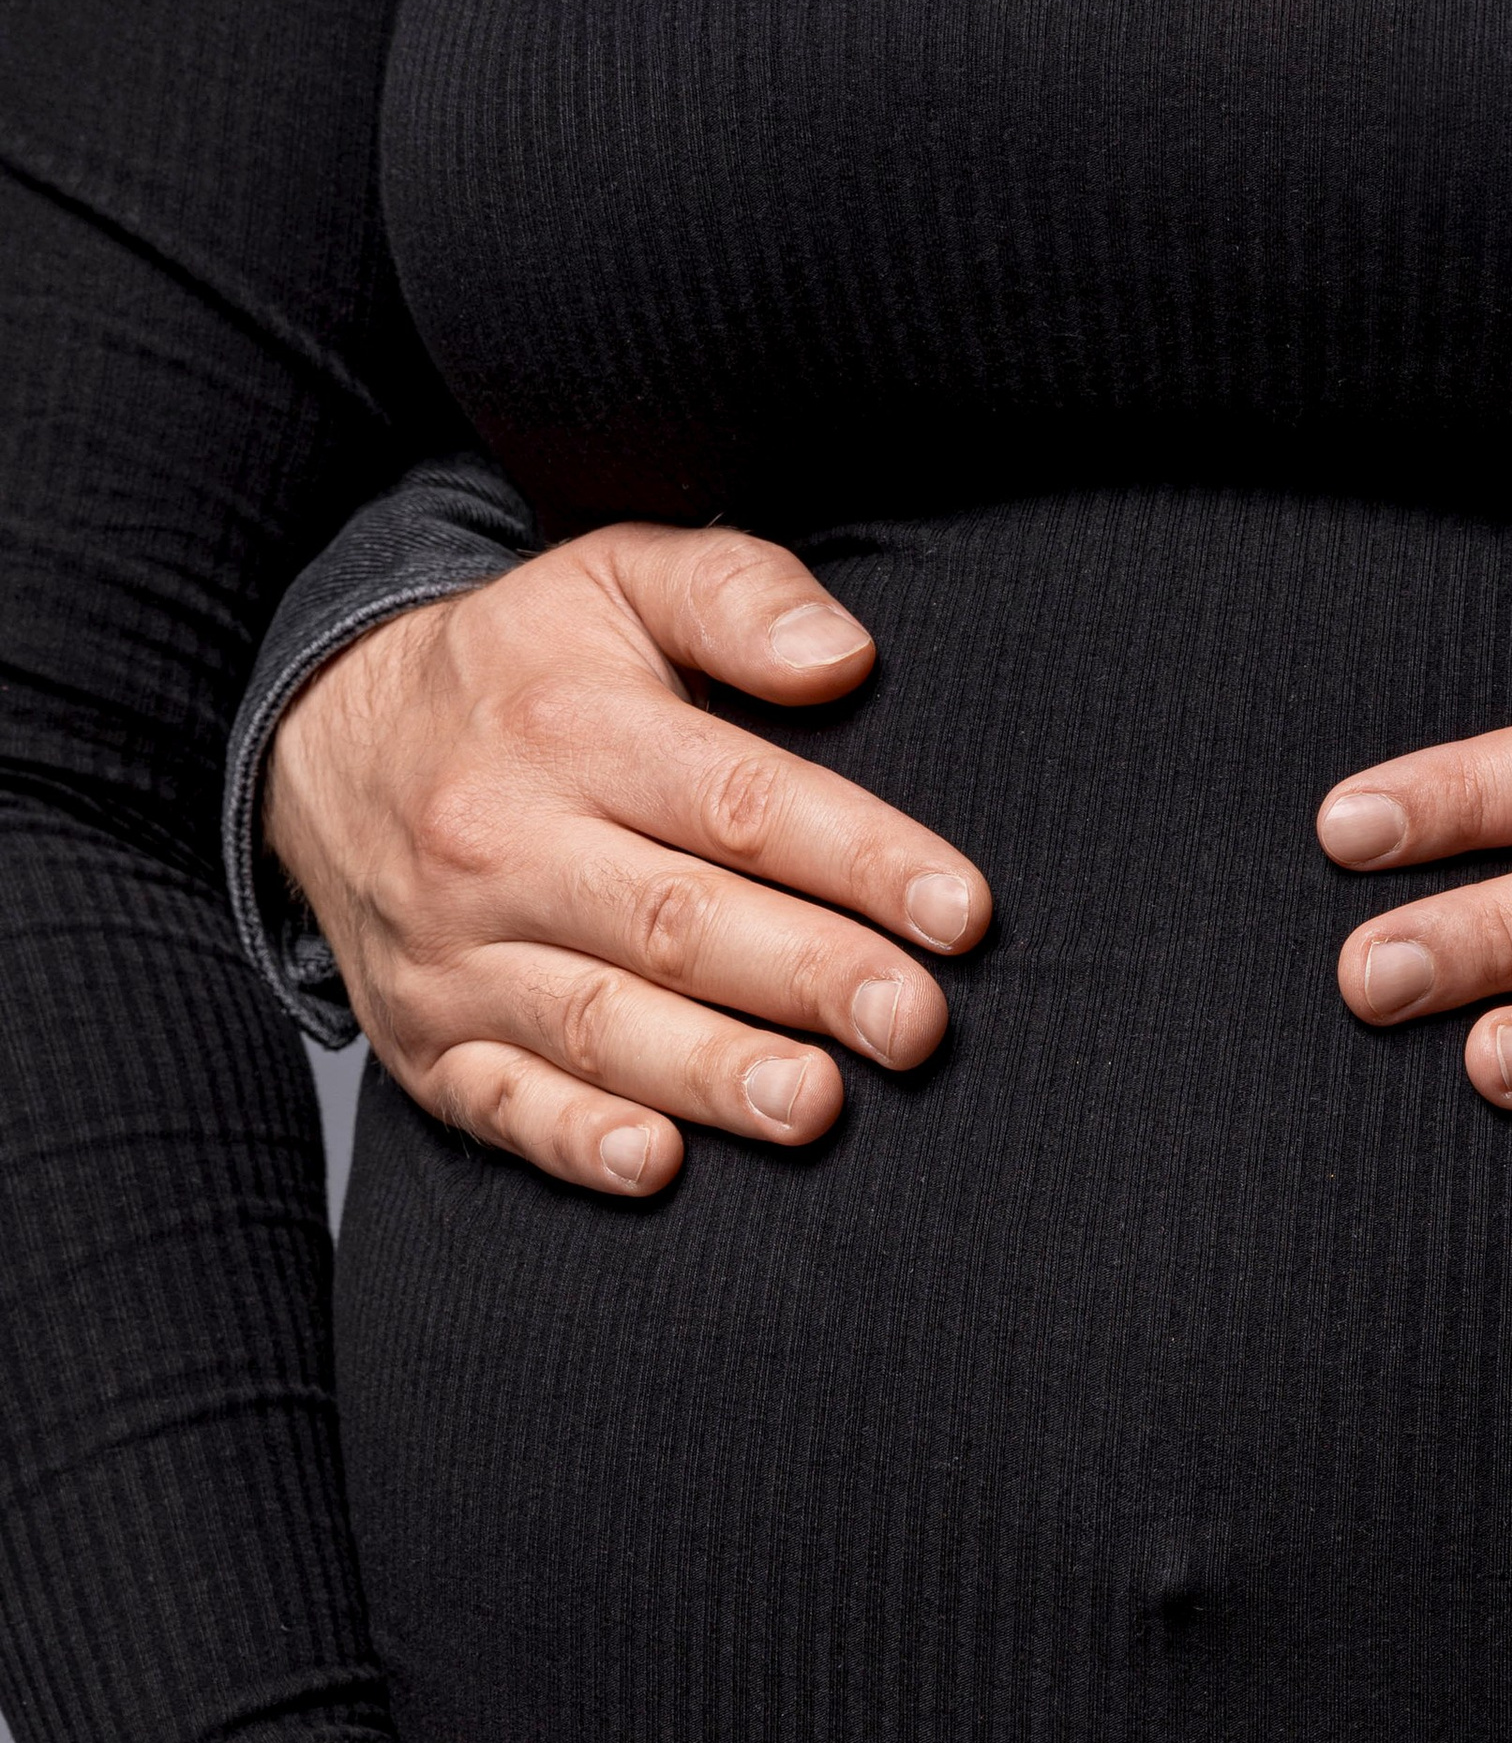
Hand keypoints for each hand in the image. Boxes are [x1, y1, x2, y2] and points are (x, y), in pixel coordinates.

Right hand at [266, 522, 992, 1196]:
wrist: (323, 740)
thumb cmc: (521, 671)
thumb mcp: (615, 579)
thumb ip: (737, 594)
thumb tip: (843, 656)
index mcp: (570, 728)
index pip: (737, 801)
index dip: (856, 857)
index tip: (958, 910)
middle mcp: (502, 843)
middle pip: (676, 921)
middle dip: (805, 977)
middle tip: (912, 1024)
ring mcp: (455, 953)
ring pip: (596, 1023)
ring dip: (709, 1072)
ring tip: (813, 1103)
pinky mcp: (425, 1041)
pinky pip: (499, 1102)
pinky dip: (575, 1141)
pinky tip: (658, 1164)